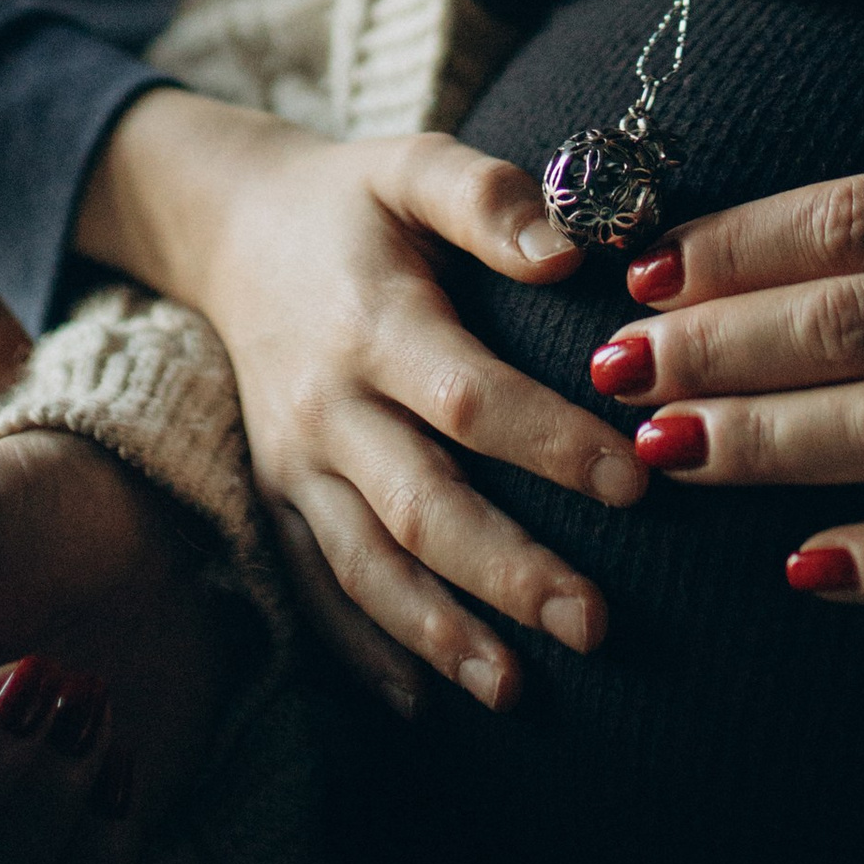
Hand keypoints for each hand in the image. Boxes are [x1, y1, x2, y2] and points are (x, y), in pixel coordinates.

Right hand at [78, 86, 645, 713]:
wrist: (228, 228)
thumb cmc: (351, 199)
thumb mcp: (412, 163)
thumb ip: (490, 197)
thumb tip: (570, 254)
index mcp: (370, 322)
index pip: (467, 397)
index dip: (549, 443)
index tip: (635, 482)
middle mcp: (325, 406)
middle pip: (420, 505)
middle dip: (508, 572)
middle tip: (597, 624)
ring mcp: (293, 463)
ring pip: (366, 566)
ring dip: (438, 633)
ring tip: (515, 690)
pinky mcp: (276, 499)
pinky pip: (316, 589)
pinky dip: (366, 651)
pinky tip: (422, 700)